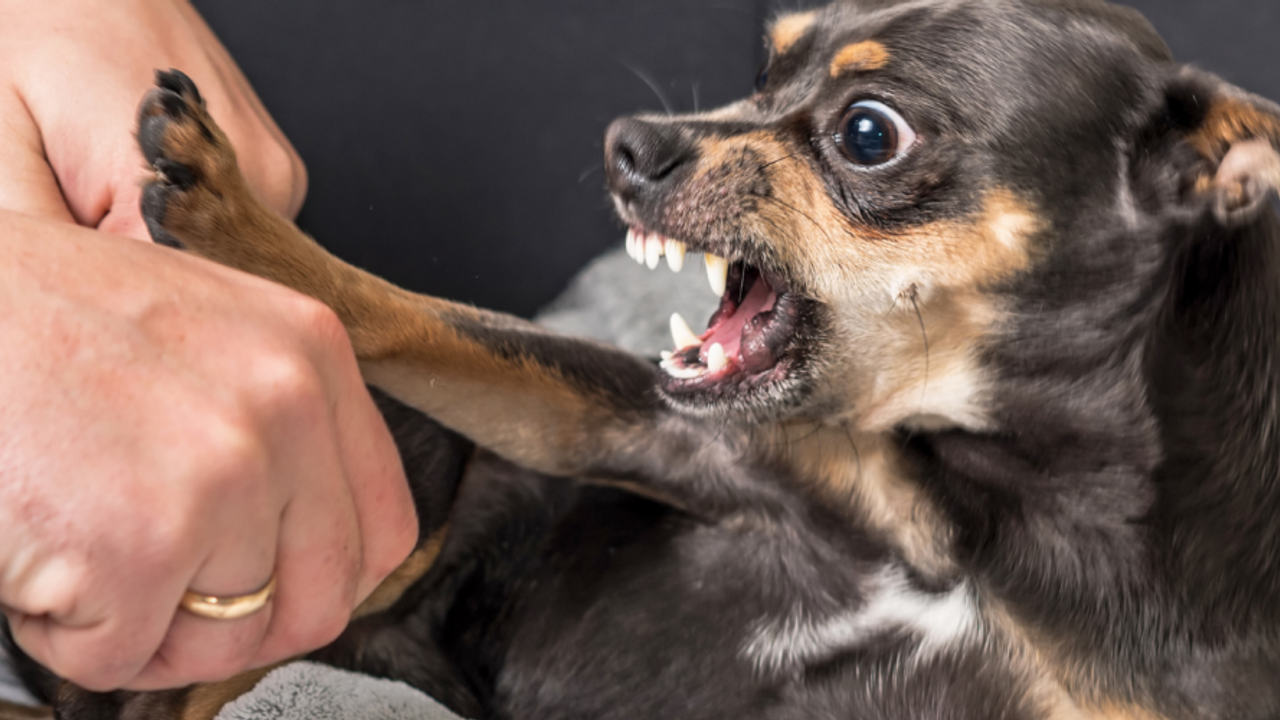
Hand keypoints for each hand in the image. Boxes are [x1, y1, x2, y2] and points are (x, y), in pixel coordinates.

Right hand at [0, 0, 417, 691]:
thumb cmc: (37, 318)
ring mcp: (220, 476)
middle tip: (168, 595)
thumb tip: (307, 531)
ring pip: (224, 640)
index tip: (275, 587)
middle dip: (240, 623)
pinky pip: (124, 656)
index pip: (382, 526)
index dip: (326, 580)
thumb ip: (277, 421)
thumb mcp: (201, 330)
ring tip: (87, 547)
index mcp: (311, 353)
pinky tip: (42, 559)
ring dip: (147, 626)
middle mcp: (285, 409)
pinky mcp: (140, 542)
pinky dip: (71, 634)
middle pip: (319, 599)